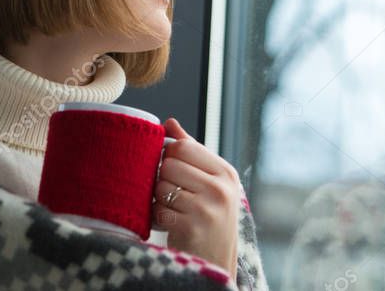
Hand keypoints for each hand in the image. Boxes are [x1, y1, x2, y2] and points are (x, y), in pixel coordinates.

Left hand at [152, 117, 239, 282]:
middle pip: (169, 164)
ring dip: (160, 199)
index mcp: (225, 172)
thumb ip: (190, 151)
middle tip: (173, 193)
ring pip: (161, 187)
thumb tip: (170, 122)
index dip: (169, 155)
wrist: (215, 263)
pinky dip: (159, 217)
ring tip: (174, 210)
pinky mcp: (191, 227)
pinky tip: (172, 223)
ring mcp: (207, 208)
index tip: (172, 169)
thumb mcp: (209, 182)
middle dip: (163, 179)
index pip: (184, 146)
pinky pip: (159, 210)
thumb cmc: (209, 216)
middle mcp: (220, 188)